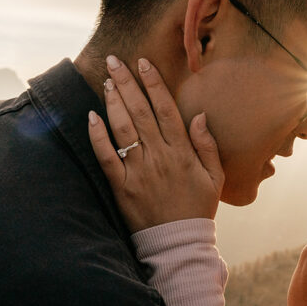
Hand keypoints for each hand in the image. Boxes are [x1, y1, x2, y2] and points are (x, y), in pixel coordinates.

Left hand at [87, 56, 223, 231]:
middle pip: (140, 111)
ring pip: (123, 128)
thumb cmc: (197, 209)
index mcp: (182, 152)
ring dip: (113, 102)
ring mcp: (139, 171)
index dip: (154, 83)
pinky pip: (107, 157)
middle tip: (114, 60)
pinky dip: (98, 136)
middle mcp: (160, 157)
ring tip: (107, 81)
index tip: (143, 63)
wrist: (178, 244)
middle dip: (126, 83)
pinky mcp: (121, 187)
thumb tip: (199, 115)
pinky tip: (91, 116)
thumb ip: (207, 145)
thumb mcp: (215, 177)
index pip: (165, 108)